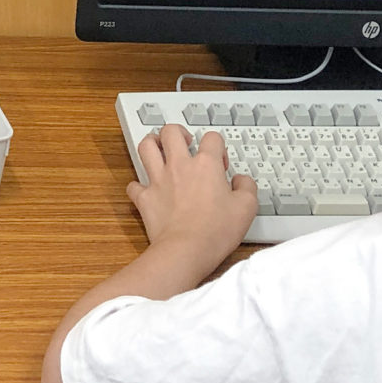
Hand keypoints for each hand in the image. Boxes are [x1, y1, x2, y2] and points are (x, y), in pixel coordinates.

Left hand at [128, 124, 258, 273]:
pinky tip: (146, 189)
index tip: (220, 162)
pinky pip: (134, 185)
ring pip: (146, 147)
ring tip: (159, 149)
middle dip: (178, 132)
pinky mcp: (145, 198)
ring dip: (152, 144)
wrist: (186, 250)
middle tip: (185, 142)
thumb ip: (247, 187)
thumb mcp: (247, 208)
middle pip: (171, 132)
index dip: (218, 146)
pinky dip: (138, 185)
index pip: (212, 138)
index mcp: (206, 165)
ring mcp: (159, 180)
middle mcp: (179, 166)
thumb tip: (241, 180)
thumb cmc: (216, 230)